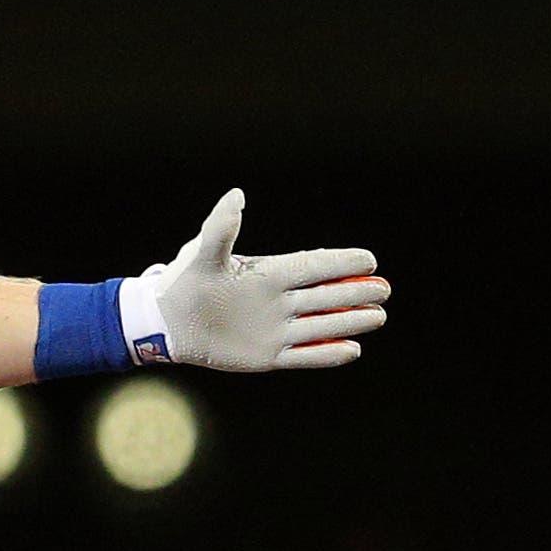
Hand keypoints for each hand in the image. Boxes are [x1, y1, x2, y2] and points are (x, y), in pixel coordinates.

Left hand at [121, 189, 389, 372]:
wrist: (165, 322)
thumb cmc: (184, 282)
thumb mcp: (202, 254)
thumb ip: (221, 228)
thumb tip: (236, 195)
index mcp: (269, 274)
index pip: (314, 266)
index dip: (341, 264)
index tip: (370, 260)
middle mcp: (278, 301)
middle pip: (326, 297)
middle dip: (356, 293)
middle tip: (385, 290)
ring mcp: (275, 329)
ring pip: (321, 325)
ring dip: (350, 322)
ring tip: (378, 317)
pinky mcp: (267, 355)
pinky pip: (303, 355)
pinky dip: (326, 354)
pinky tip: (353, 350)